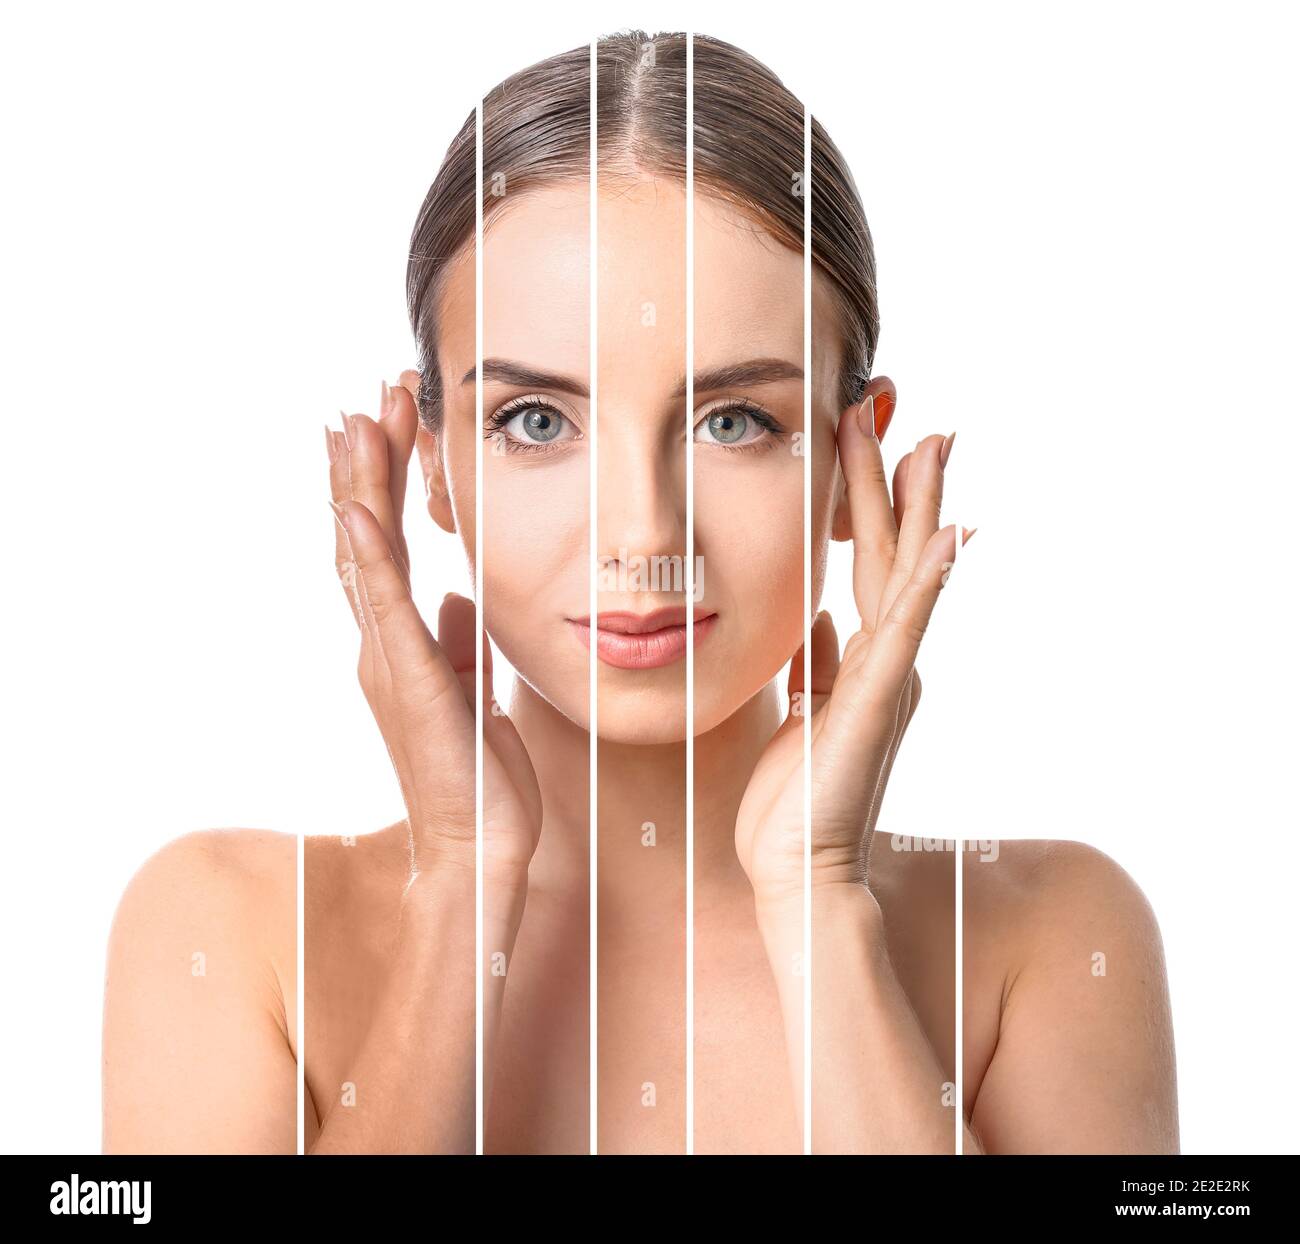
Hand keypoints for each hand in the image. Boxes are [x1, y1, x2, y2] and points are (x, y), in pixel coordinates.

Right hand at [326, 381, 540, 891]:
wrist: (478, 846)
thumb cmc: (480, 778)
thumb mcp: (476, 693)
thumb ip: (459, 643)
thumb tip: (458, 599)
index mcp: (403, 644)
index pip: (386, 548)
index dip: (384, 485)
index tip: (386, 424)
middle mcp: (383, 644)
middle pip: (365, 537)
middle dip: (367, 465)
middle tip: (367, 396)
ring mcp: (388, 659)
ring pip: (364, 555)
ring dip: (360, 486)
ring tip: (353, 421)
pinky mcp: (407, 678)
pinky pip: (382, 604)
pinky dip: (366, 553)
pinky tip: (354, 506)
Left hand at [734, 399, 969, 907]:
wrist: (798, 871)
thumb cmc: (795, 801)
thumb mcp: (802, 712)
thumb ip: (816, 663)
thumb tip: (819, 617)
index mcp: (863, 661)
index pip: (869, 564)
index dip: (871, 502)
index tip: (868, 440)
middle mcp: (885, 662)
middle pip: (891, 553)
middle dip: (894, 479)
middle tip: (896, 406)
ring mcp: (887, 679)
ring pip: (903, 575)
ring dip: (916, 506)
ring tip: (929, 441)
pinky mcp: (877, 703)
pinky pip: (904, 631)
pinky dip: (931, 582)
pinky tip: (953, 534)